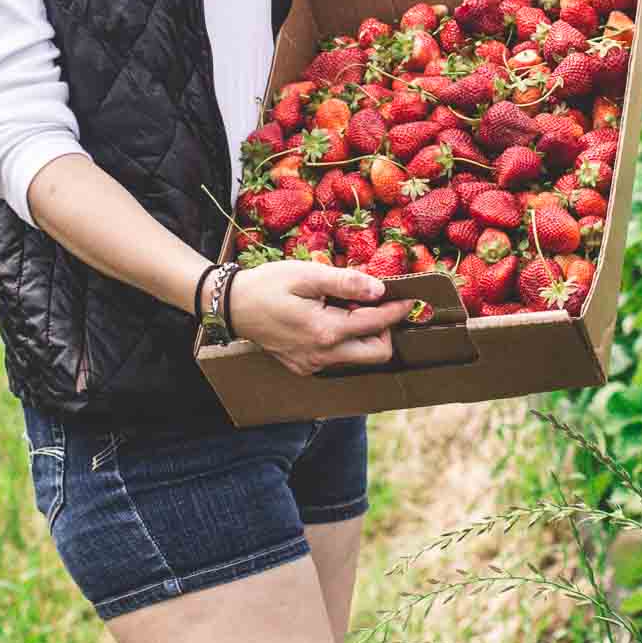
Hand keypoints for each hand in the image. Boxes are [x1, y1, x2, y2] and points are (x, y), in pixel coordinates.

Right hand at [229, 260, 413, 375]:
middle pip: (376, 354)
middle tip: (376, 306)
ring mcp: (311, 365)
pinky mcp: (303, 367)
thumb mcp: (307, 275)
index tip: (410, 298)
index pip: (376, 325)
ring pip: (357, 357)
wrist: (232, 306)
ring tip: (348, 308)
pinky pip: (336, 359)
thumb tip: (379, 290)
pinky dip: (343, 341)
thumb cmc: (268, 285)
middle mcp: (322, 356)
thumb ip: (346, 283)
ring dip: (363, 336)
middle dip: (385, 331)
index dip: (396, 310)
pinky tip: (329, 319)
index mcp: (325, 332)